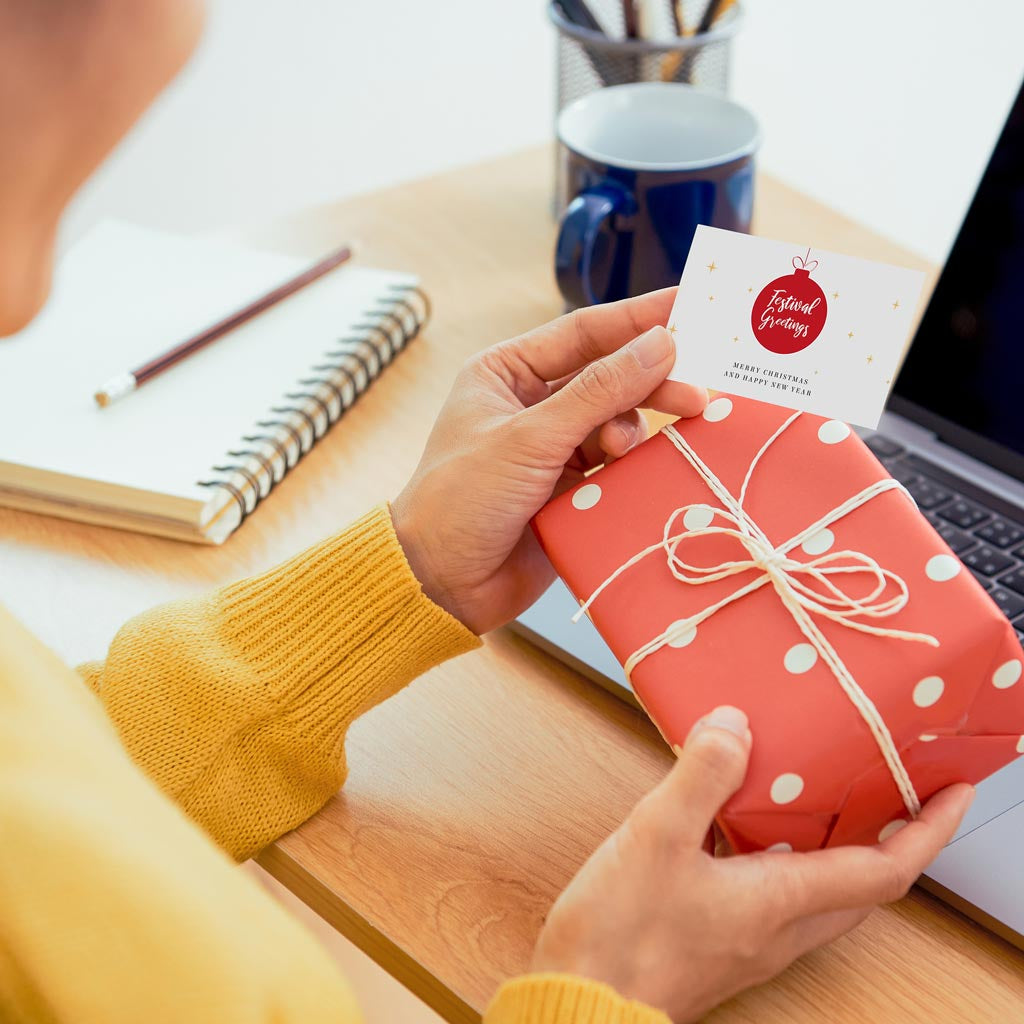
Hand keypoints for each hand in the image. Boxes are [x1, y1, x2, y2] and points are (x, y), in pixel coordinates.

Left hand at [391, 288, 705, 633]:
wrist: (440, 583)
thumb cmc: (461, 499)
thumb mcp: (530, 437)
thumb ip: (598, 392)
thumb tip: (660, 344)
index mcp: (507, 372)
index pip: (584, 332)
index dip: (638, 318)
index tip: (690, 306)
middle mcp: (532, 404)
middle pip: (609, 377)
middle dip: (650, 383)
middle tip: (696, 392)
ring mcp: (553, 448)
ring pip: (617, 422)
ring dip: (635, 430)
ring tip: (635, 448)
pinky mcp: (571, 490)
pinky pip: (616, 466)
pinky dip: (630, 466)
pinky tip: (636, 472)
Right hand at [531, 706, 973, 1022]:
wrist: (583, 1002)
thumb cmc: (621, 934)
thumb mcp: (656, 838)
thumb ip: (701, 776)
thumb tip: (737, 724)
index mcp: (778, 902)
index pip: (884, 870)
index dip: (929, 829)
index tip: (955, 790)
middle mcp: (778, 928)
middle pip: (863, 886)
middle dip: (894, 838)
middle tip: (897, 789)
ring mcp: (750, 940)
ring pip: (820, 893)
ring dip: (839, 847)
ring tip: (827, 794)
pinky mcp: (721, 941)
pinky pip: (776, 895)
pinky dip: (783, 855)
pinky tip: (743, 823)